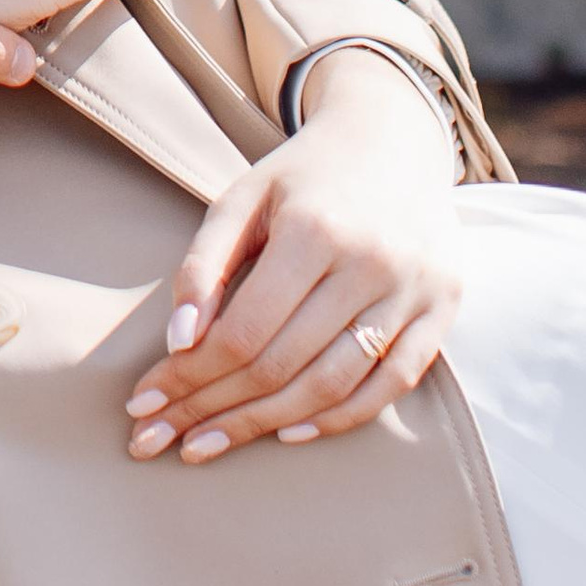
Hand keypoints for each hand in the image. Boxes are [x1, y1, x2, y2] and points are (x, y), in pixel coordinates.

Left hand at [124, 48, 461, 465]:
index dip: (190, 375)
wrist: (393, 141)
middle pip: (283, 364)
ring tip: (210, 444)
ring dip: (265, 425)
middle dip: (213, 408)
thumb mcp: (242, 199)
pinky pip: (390, 386)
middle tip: (161, 438)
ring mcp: (413, 292)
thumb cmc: (302, 179)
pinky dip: (339, 419)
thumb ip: (204, 264)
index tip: (144, 403)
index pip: (245, 330)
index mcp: (314, 229)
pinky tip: (287, 433)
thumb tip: (179, 341)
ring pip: (333, 385)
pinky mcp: (440, 311)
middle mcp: (370, 263)